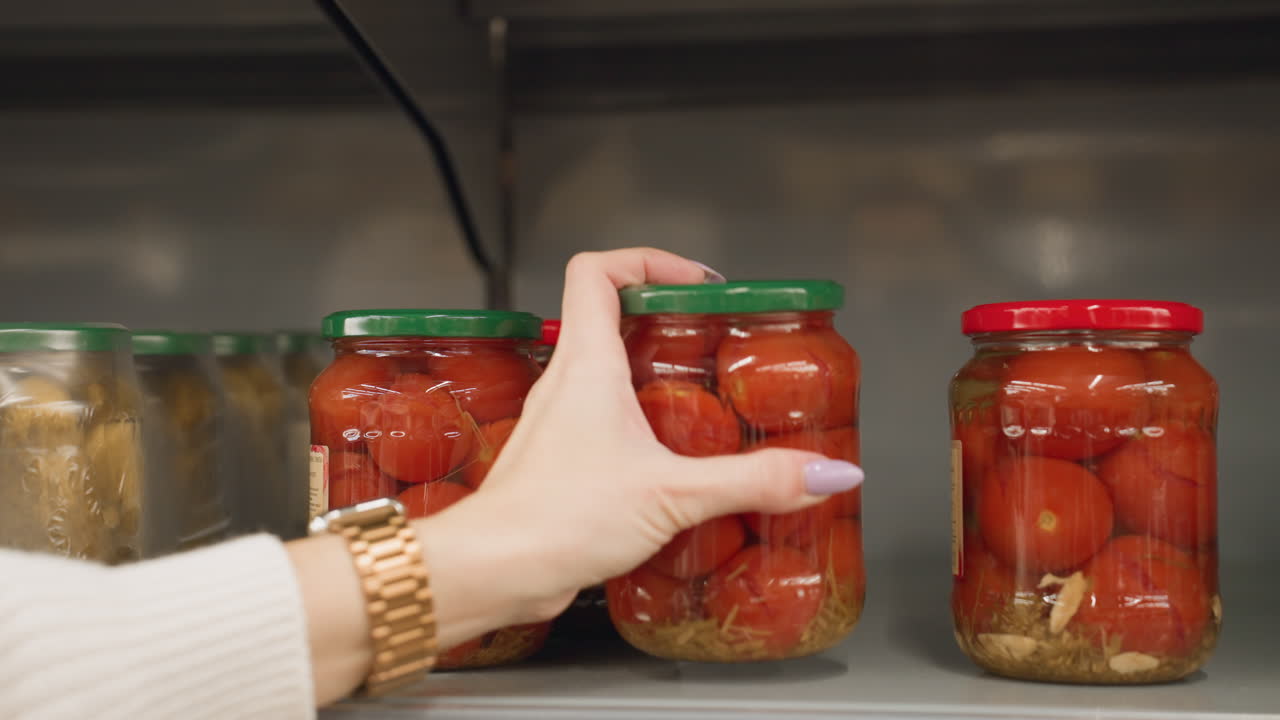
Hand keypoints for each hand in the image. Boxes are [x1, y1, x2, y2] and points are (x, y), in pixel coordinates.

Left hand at [417, 248, 863, 634]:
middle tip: (713, 340)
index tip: (698, 286)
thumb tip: (826, 471)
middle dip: (665, 319)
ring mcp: (558, 420)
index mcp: (587, 364)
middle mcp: (566, 382)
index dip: (649, 262)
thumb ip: (755, 481)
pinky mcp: (559, 460)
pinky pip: (599, 419)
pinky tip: (670, 458)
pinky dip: (637, 421)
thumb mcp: (673, 494)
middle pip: (607, 315)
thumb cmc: (555, 519)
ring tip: (702, 398)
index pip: (598, 270)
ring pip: (604, 369)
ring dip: (651, 372)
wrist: (494, 570)